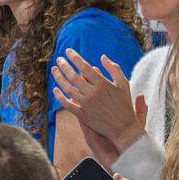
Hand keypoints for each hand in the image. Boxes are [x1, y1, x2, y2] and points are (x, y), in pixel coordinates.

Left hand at [51, 49, 146, 163]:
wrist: (124, 129)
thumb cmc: (124, 104)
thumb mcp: (123, 83)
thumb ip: (114, 68)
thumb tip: (102, 57)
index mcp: (102, 83)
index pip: (84, 67)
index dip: (74, 57)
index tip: (68, 51)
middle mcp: (93, 93)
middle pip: (73, 76)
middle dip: (64, 65)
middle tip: (58, 59)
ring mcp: (86, 105)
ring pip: (68, 89)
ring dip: (59, 78)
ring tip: (54, 70)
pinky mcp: (83, 115)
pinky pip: (67, 104)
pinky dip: (59, 97)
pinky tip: (55, 89)